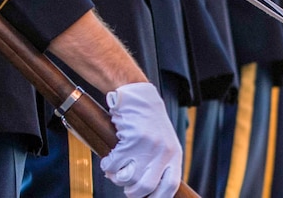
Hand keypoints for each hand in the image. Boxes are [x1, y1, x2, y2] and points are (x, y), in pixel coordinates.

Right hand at [100, 83, 181, 197]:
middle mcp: (163, 151)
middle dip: (132, 191)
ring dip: (117, 178)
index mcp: (174, 154)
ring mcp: (148, 146)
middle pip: (146, 187)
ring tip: (116, 170)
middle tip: (126, 185)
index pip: (170, 187)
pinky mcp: (132, 139)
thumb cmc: (148, 121)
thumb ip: (160, 163)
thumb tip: (148, 191)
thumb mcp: (163, 142)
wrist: (138, 95)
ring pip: (128, 178)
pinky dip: (108, 166)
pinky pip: (115, 164)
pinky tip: (109, 160)